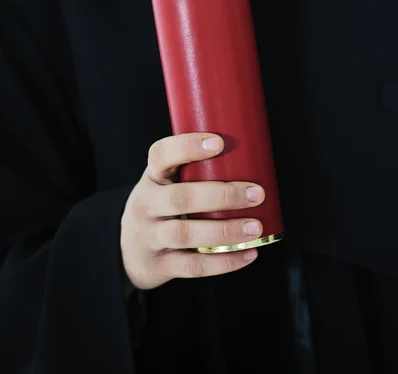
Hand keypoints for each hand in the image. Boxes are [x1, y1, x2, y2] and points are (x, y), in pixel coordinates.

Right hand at [121, 133, 264, 289]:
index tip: (219, 142)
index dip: (187, 146)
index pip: (161, 155)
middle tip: (257, 193)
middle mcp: (146, 205)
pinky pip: (192, 266)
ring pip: (185, 234)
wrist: (130, 252)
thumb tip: (253, 160)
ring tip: (255, 227)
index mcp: (152, 178)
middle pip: (180, 198)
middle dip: (222, 195)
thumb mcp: (167, 184)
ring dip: (224, 231)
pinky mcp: (159, 265)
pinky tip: (248, 254)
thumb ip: (196, 173)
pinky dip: (223, 262)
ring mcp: (149, 237)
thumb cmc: (163, 208)